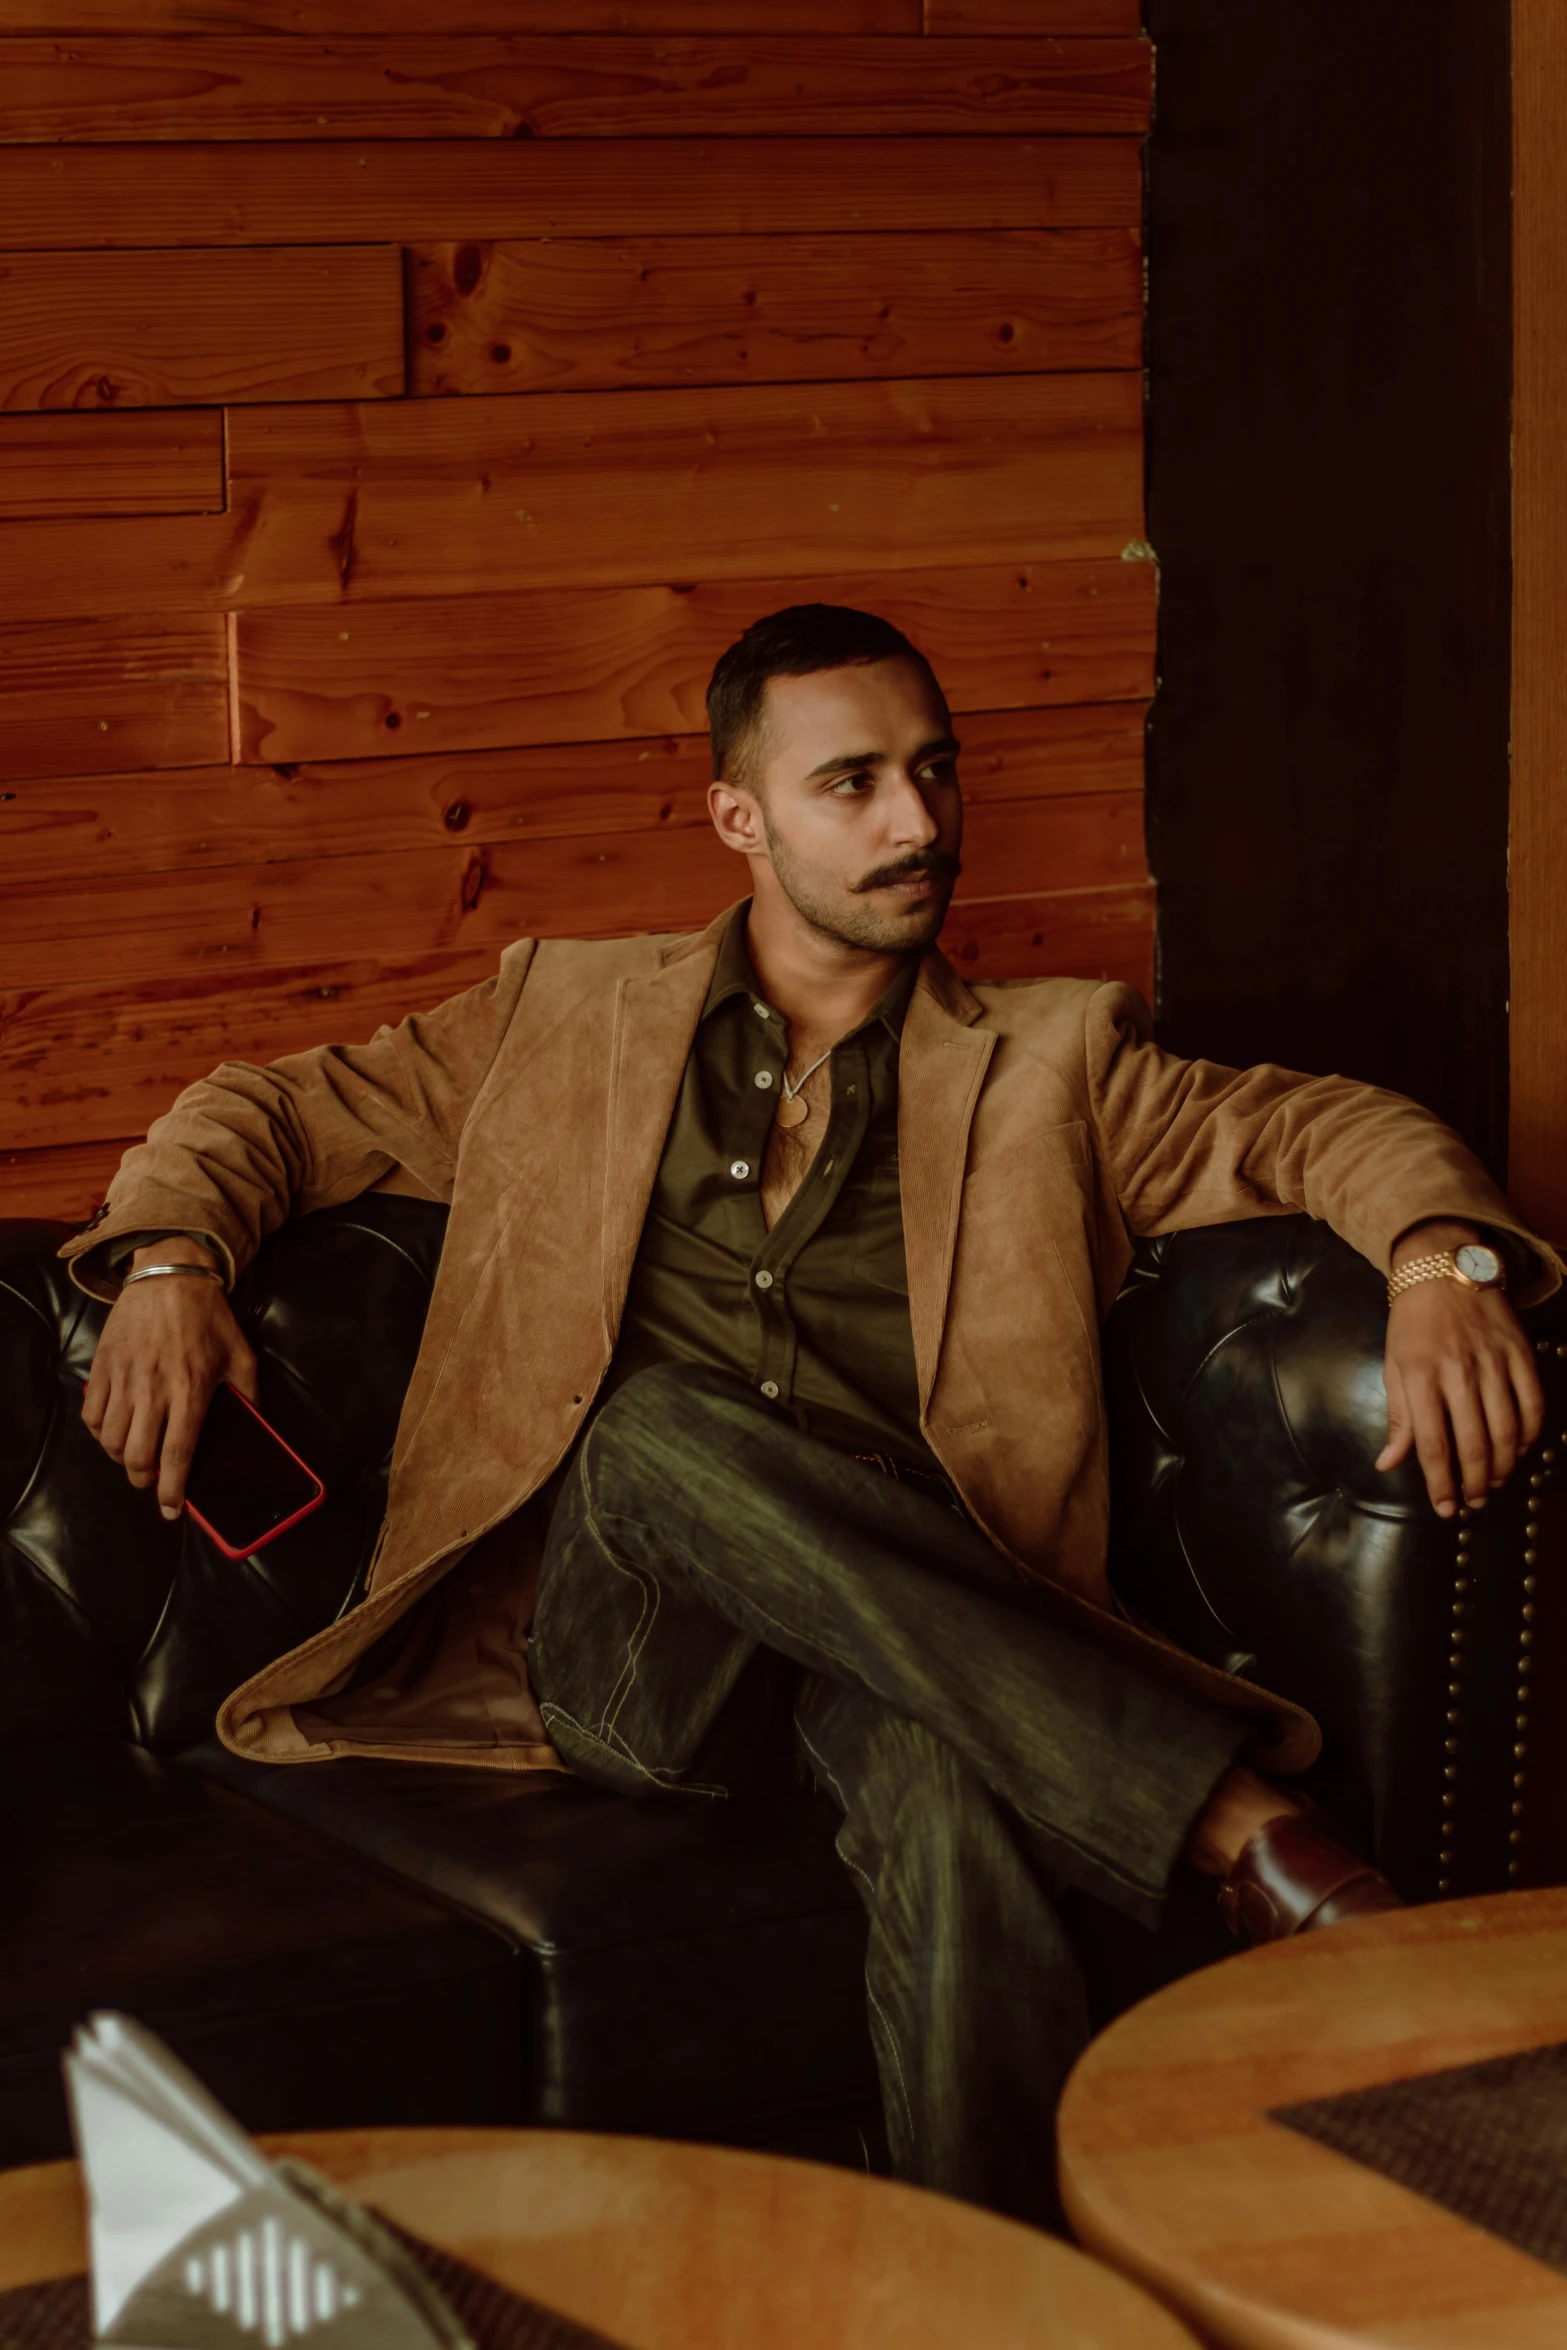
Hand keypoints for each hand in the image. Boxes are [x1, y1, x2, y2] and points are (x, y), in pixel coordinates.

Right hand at [82, 1239, 257, 1520]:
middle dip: (142, 1480)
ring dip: (121, 1459)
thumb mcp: (241, 1354)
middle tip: (151, 1482)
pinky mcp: (103, 1366)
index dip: (173, 1489)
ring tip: (135, 1458)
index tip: (171, 1510)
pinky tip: (114, 1432)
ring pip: (111, 1439)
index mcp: (191, 1389)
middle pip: (137, 1455)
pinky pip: (92, 1414)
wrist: (169, 1273)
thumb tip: (255, 1425)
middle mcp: (154, 1388)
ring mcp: (124, 1378)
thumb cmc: (208, 1316)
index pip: (177, 1453)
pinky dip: (99, 1433)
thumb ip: (248, 1393)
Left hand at [1377, 1221, 1543, 1516]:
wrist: (1442, 1270)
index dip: (1440, 1482)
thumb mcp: (1394, 1367)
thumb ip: (1398, 1419)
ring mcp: (1493, 1362)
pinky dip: (1530, 1433)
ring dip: (1502, 1464)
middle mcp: (1459, 1372)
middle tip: (1474, 1502)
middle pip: (1473, 1443)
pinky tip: (1519, 1449)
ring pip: (1506, 1429)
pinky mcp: (1520, 1353)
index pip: (1432, 1443)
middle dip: (1474, 1482)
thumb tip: (1388, 1464)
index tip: (1445, 1508)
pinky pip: (1533, 1403)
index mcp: (1421, 1377)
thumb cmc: (1411, 1324)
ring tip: (1493, 1482)